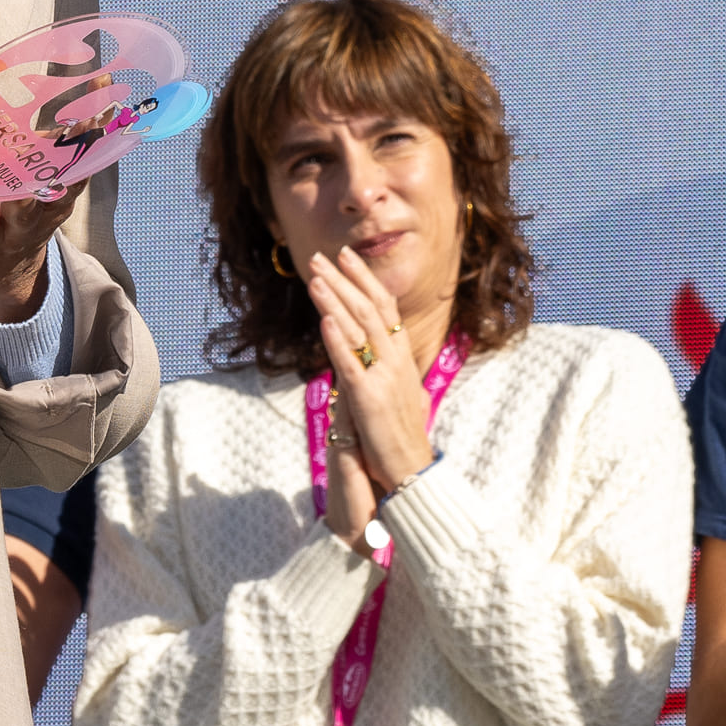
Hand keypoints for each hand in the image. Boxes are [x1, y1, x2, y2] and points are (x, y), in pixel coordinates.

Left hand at [302, 244, 438, 505]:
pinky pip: (350, 364)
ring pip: (358, 329)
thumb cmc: (399, 434)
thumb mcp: (396, 391)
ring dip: (335, 299)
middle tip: (320, 255)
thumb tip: (369, 349)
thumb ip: (383, 367)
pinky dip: (337, 340)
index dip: (364, 279)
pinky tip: (323, 321)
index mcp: (402, 356)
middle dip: (343, 279)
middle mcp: (396, 360)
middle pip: (368, 309)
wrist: (410, 470)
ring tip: (315, 276)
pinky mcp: (368, 399)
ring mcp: (383, 378)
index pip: (384, 306)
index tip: (346, 256)